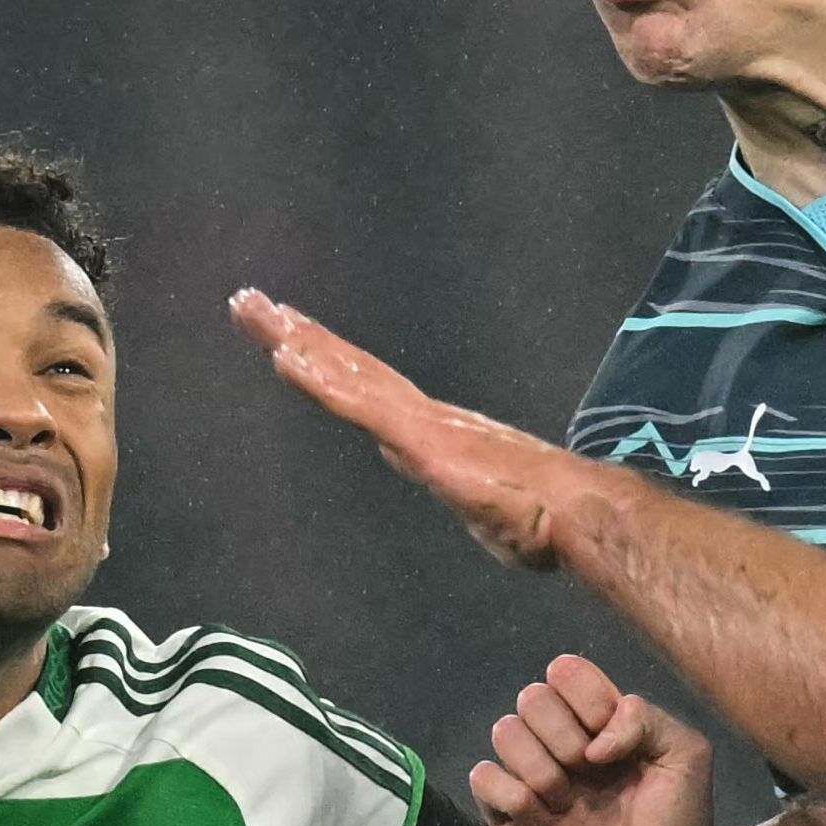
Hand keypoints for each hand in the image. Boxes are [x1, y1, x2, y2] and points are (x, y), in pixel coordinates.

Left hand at [229, 290, 600, 573]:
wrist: (575, 514)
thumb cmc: (544, 523)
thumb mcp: (490, 513)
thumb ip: (473, 500)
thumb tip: (476, 500)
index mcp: (432, 430)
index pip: (366, 388)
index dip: (329, 361)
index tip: (293, 340)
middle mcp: (418, 412)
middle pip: (344, 364)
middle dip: (295, 333)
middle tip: (250, 302)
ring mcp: (415, 421)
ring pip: (340, 371)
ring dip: (292, 339)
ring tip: (249, 307)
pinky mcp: (416, 438)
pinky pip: (355, 404)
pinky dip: (317, 381)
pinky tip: (283, 358)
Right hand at [468, 654, 736, 825]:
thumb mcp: (687, 756)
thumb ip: (644, 717)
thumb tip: (592, 741)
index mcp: (601, 724)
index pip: (565, 672)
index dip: (585, 698)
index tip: (613, 741)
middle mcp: (564, 747)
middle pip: (531, 698)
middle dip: (563, 735)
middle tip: (592, 775)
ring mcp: (535, 784)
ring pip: (504, 732)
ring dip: (538, 767)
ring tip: (567, 804)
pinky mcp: (511, 823)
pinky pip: (482, 778)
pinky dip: (508, 794)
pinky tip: (540, 821)